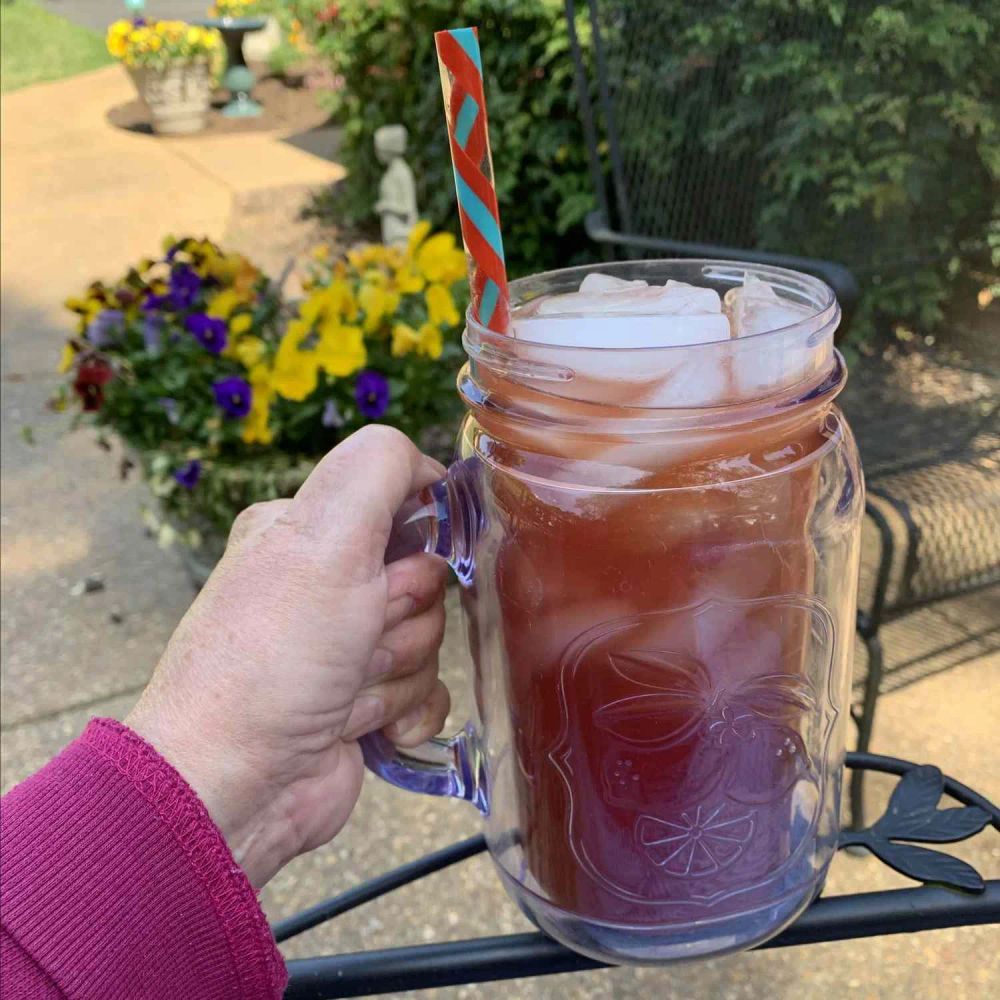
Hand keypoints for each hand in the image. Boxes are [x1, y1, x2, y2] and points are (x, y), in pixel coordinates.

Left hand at [127, 427, 450, 886]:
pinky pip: (429, 693)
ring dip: (397, 672)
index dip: (413, 546)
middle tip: (354, 641)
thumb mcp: (322, 538)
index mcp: (306, 531)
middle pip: (427, 580)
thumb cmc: (271, 660)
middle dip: (402, 618)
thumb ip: (378, 469)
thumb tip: (428, 465)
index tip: (383, 575)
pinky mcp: (365, 702)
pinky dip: (406, 713)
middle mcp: (326, 584)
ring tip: (343, 692)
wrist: (236, 785)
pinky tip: (366, 729)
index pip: (405, 508)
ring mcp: (346, 647)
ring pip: (432, 640)